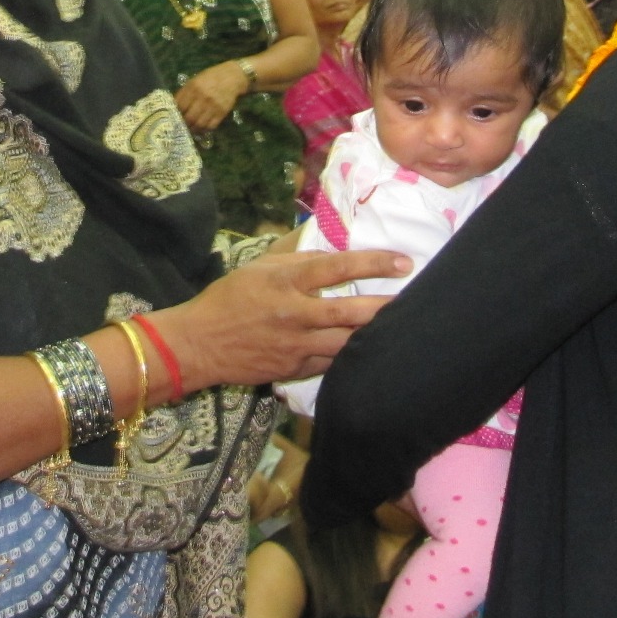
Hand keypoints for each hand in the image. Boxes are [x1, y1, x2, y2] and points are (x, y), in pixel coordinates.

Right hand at [154, 249, 410, 388]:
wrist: (200, 343)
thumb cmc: (231, 297)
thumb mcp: (260, 266)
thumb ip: (297, 256)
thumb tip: (332, 248)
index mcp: (286, 281)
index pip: (337, 268)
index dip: (374, 263)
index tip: (404, 261)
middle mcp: (294, 314)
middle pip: (350, 313)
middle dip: (386, 307)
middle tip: (416, 300)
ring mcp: (296, 346)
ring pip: (347, 344)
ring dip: (376, 336)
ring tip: (403, 327)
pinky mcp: (296, 369)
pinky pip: (333, 363)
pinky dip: (353, 356)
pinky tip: (374, 351)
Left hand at [176, 62, 249, 131]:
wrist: (232, 77)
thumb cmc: (211, 77)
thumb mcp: (195, 80)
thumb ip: (185, 92)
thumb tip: (174, 106)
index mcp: (193, 87)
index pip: (180, 106)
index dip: (175, 113)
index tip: (173, 117)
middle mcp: (203, 97)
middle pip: (189, 117)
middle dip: (184, 123)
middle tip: (182, 125)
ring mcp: (213, 106)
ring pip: (199, 124)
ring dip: (193, 128)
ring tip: (191, 128)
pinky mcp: (222, 112)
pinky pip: (211, 126)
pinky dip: (204, 129)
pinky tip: (201, 127)